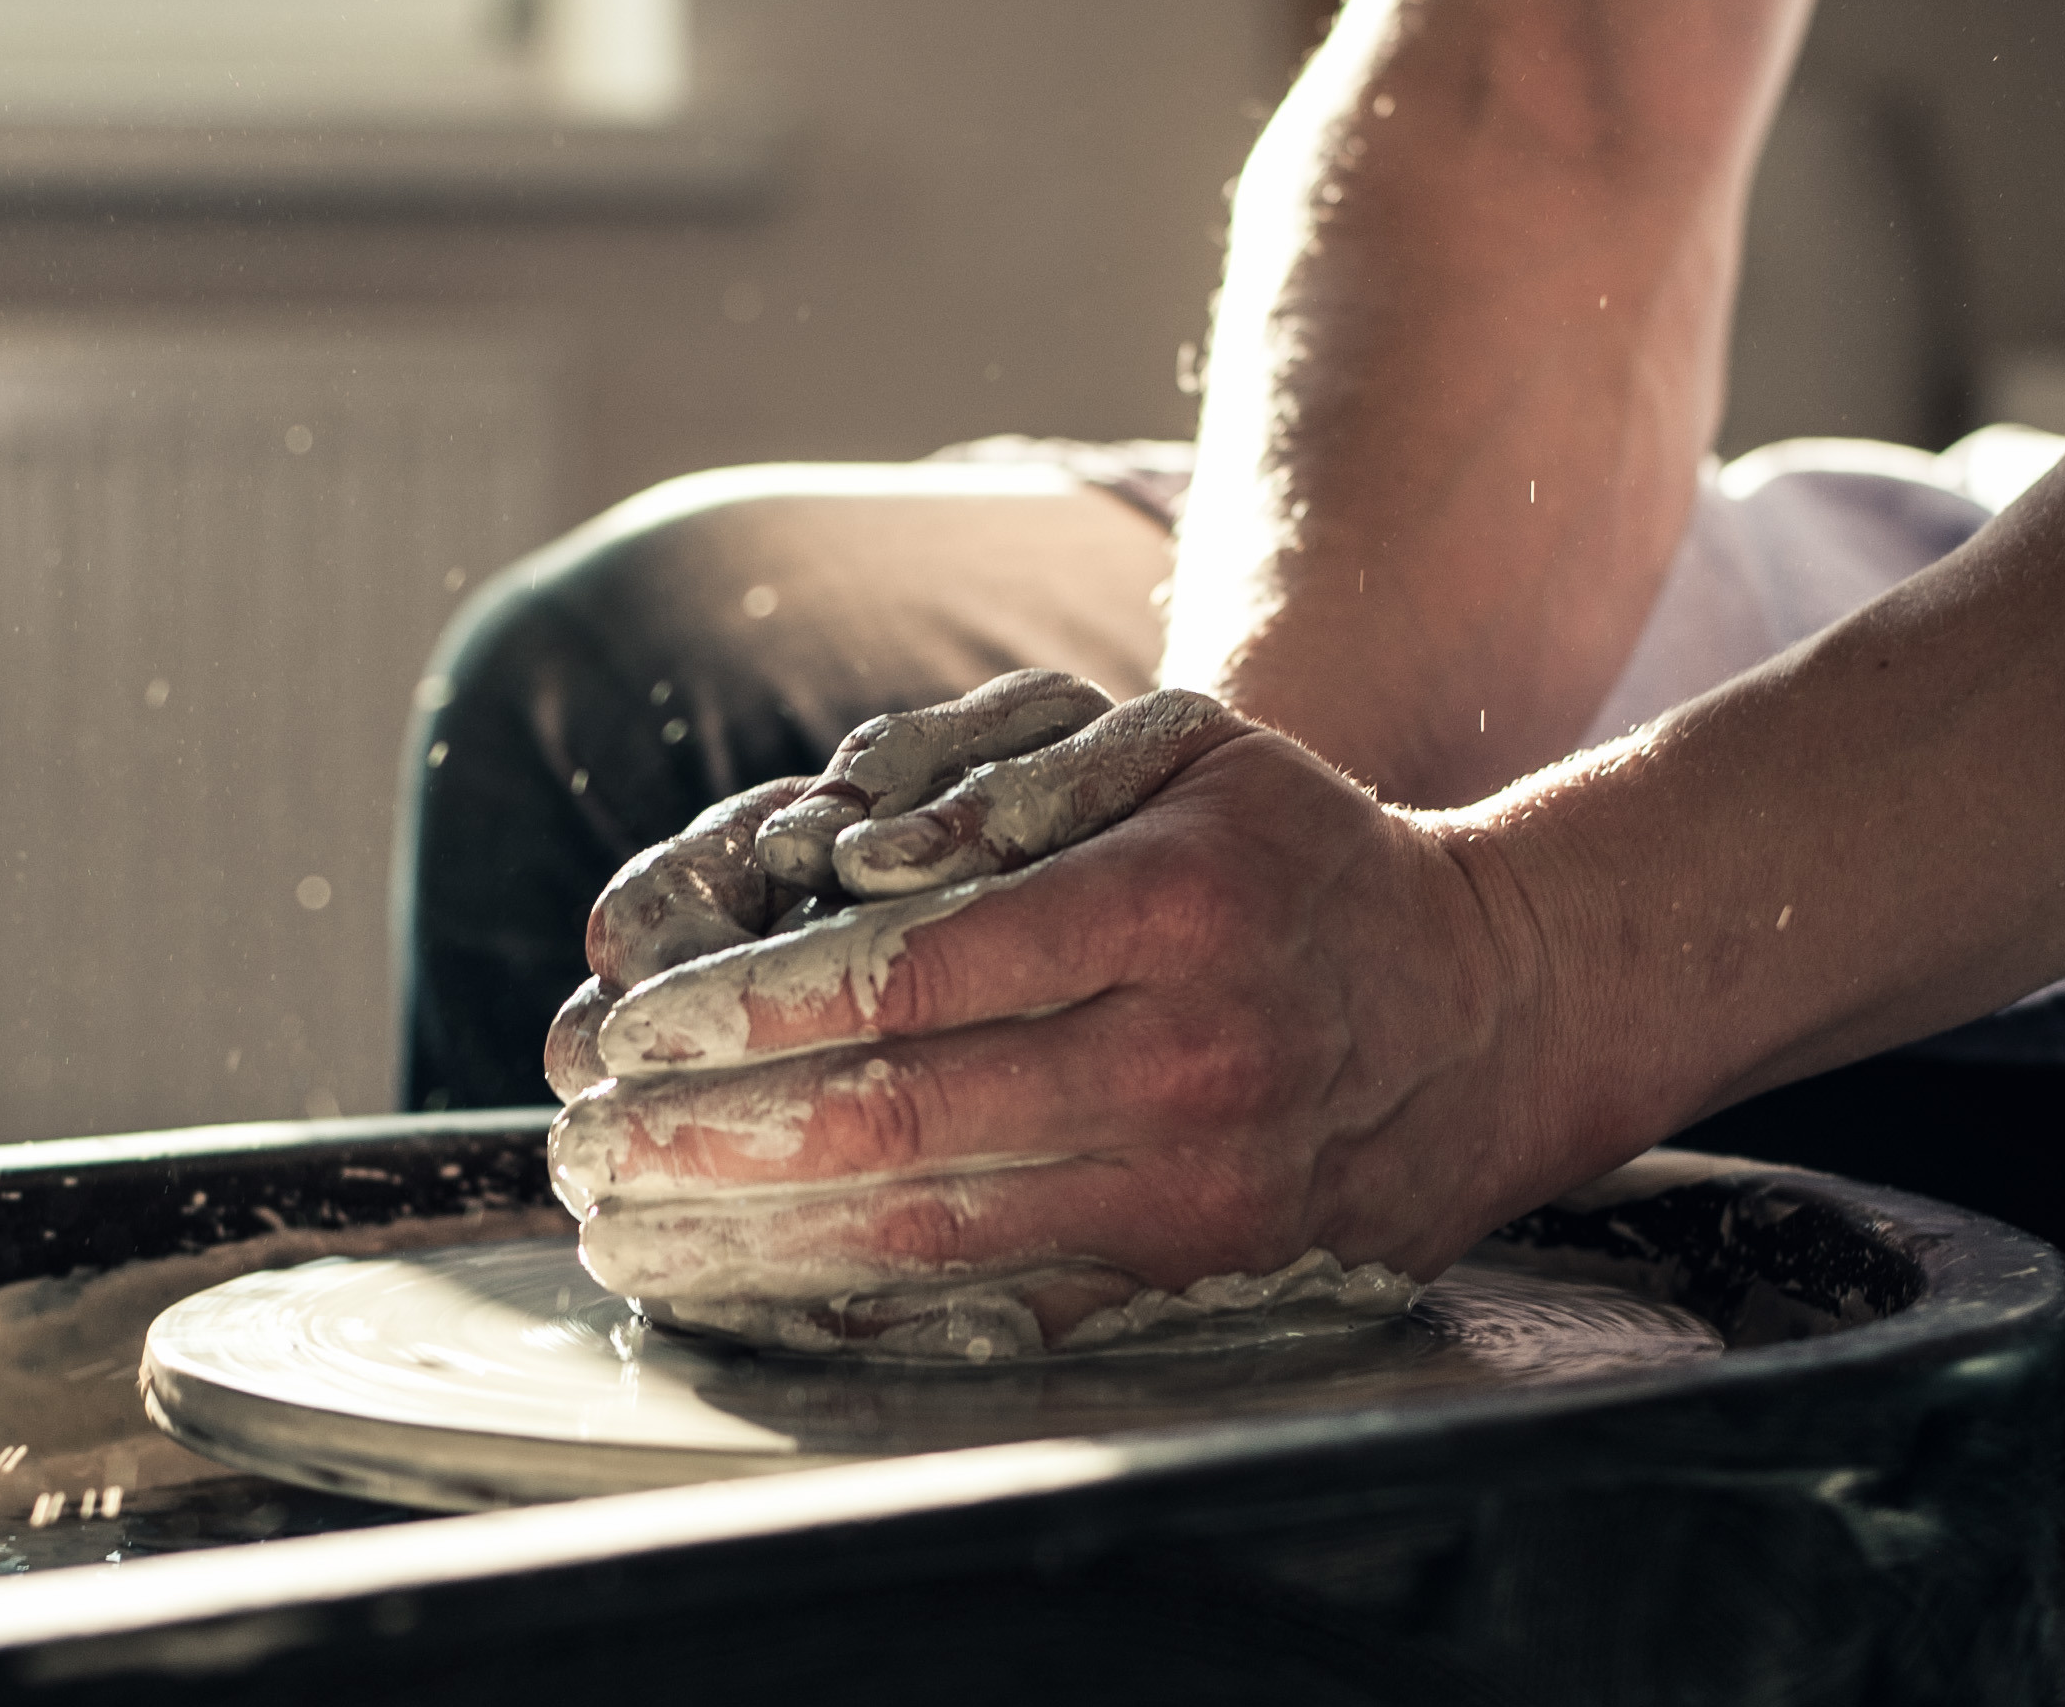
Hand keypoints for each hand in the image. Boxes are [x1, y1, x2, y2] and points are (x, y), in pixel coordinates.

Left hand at [552, 689, 1556, 1346]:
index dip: (746, 1009)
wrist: (1481, 1011)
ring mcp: (1196, 1194)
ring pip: (928, 1238)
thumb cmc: (1298, 861)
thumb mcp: (1184, 749)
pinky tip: (759, 1298)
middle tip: (583, 1145)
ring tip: (629, 1233)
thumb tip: (843, 851)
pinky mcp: (1198, 1281)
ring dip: (750, 1244)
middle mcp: (1182, 1061)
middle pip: (893, 1120)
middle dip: (707, 1140)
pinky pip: (1001, 1316)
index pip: (907, 974)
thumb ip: (1010, 774)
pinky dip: (862, 1312)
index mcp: (1166, 910)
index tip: (632, 1026)